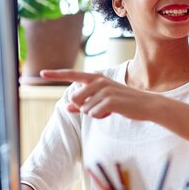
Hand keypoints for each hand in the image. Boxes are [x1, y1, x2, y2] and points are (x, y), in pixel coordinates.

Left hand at [40, 69, 157, 120]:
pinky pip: (94, 114)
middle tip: (101, 108)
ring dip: (95, 114)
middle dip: (83, 108)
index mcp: (96, 78)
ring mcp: (104, 90)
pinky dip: (101, 117)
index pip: (72, 75)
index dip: (56, 74)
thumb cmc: (123, 102)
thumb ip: (84, 102)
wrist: (146, 105)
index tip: (41, 72)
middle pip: (75, 99)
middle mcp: (99, 80)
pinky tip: (113, 112)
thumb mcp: (102, 100)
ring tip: (110, 109)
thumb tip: (67, 107)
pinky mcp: (110, 100)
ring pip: (85, 109)